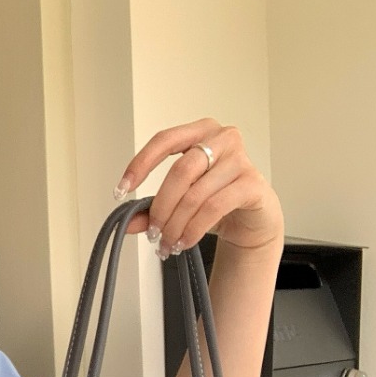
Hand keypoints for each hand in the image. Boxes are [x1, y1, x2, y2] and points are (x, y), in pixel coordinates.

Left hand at [113, 118, 283, 259]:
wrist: (253, 219)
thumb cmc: (216, 200)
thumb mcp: (180, 202)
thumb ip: (152, 208)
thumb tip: (126, 222)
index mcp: (201, 132)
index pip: (164, 140)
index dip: (140, 164)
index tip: (122, 190)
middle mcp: (222, 139)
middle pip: (179, 172)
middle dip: (161, 207)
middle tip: (152, 233)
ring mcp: (241, 159)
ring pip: (195, 194)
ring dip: (176, 224)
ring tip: (167, 243)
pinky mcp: (252, 183)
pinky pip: (213, 208)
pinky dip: (193, 229)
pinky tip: (184, 242)